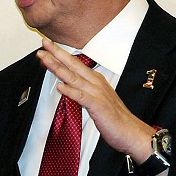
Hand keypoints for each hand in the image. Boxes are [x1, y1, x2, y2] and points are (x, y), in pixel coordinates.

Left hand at [37, 37, 154, 164]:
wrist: (131, 132)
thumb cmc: (114, 117)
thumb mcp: (96, 99)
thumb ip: (81, 90)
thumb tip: (66, 84)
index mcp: (96, 80)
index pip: (75, 64)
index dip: (60, 54)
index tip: (48, 46)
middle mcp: (96, 83)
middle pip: (73, 65)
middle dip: (56, 53)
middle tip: (44, 43)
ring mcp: (97, 93)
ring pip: (73, 77)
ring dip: (58, 67)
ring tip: (45, 59)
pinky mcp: (98, 106)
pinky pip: (81, 97)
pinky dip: (70, 91)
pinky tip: (60, 86)